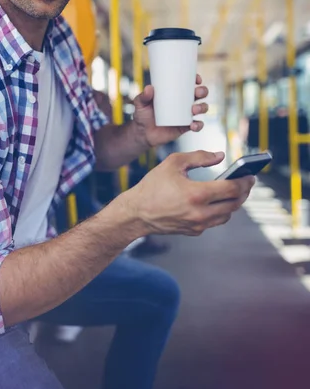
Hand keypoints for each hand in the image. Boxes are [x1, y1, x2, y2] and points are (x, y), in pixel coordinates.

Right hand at [124, 150, 254, 236]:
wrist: (137, 213)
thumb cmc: (153, 186)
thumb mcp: (173, 163)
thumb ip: (199, 157)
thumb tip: (219, 156)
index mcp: (197, 194)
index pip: (232, 189)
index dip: (245, 181)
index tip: (250, 175)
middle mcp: (200, 213)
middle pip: (234, 204)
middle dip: (244, 192)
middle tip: (246, 182)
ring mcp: (198, 224)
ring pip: (227, 215)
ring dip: (234, 203)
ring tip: (235, 191)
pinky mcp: (194, 231)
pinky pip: (215, 221)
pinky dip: (221, 210)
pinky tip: (218, 201)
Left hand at [132, 74, 208, 148]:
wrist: (142, 134)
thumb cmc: (142, 114)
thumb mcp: (141, 103)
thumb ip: (143, 96)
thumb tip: (149, 88)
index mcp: (176, 93)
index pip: (189, 83)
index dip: (196, 79)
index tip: (196, 79)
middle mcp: (184, 102)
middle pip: (200, 94)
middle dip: (203, 91)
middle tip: (197, 93)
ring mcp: (186, 115)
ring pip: (202, 108)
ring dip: (202, 107)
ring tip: (194, 110)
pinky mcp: (186, 127)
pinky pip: (198, 125)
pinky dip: (198, 125)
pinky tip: (193, 125)